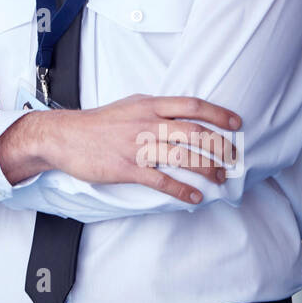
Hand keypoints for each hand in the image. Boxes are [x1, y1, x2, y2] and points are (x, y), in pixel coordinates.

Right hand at [40, 96, 241, 202]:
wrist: (65, 136)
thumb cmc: (98, 122)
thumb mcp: (130, 105)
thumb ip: (156, 108)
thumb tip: (182, 113)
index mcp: (149, 105)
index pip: (192, 106)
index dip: (218, 114)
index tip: (236, 123)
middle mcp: (147, 123)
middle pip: (195, 133)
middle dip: (220, 146)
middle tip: (233, 157)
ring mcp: (138, 146)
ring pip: (183, 157)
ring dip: (207, 169)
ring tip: (220, 178)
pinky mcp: (128, 168)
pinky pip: (161, 181)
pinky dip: (182, 191)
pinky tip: (194, 197)